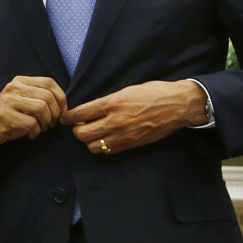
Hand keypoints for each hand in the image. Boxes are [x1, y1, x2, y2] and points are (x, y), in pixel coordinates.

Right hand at [0, 76, 67, 148]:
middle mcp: (13, 87)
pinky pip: (31, 123)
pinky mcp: (5, 115)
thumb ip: (39, 97)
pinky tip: (31, 134)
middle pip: (47, 96)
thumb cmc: (9, 117)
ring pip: (41, 108)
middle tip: (52, 124)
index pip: (49, 82)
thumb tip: (64, 106)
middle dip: (55, 113)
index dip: (61, 98)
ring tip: (41, 128)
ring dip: (46, 123)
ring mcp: (8, 100)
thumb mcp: (23, 101)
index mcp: (20, 81)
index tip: (62, 112)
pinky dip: (36, 131)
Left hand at [62, 80, 207, 154]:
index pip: (80, 114)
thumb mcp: (126, 91)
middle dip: (76, 130)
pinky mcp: (131, 144)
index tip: (65, 118)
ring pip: (92, 146)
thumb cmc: (153, 93)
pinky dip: (102, 146)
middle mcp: (114, 121)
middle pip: (81, 134)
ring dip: (89, 140)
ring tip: (92, 133)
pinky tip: (105, 138)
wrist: (177, 105)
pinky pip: (108, 151)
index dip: (68, 117)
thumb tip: (90, 109)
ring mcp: (123, 135)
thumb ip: (107, 102)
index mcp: (111, 103)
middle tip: (79, 125)